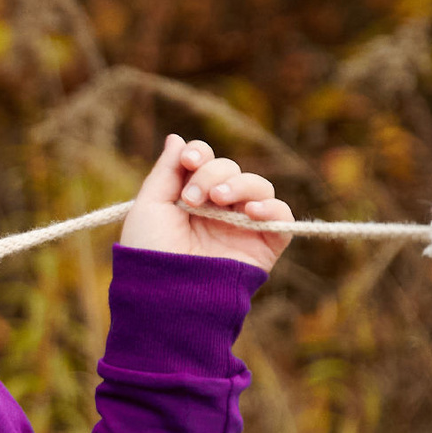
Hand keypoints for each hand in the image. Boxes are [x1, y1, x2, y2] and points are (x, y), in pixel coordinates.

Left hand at [118, 134, 292, 270]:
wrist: (166, 294)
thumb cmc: (151, 253)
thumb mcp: (150, 206)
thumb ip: (167, 171)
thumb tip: (177, 138)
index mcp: (190, 198)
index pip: (206, 162)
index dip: (201, 154)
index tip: (189, 161)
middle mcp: (218, 210)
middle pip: (231, 169)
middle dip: (212, 173)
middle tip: (193, 196)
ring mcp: (242, 226)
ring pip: (258, 186)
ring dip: (240, 185)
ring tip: (218, 200)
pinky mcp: (264, 245)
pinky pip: (282, 216)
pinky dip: (271, 207)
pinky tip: (250, 211)